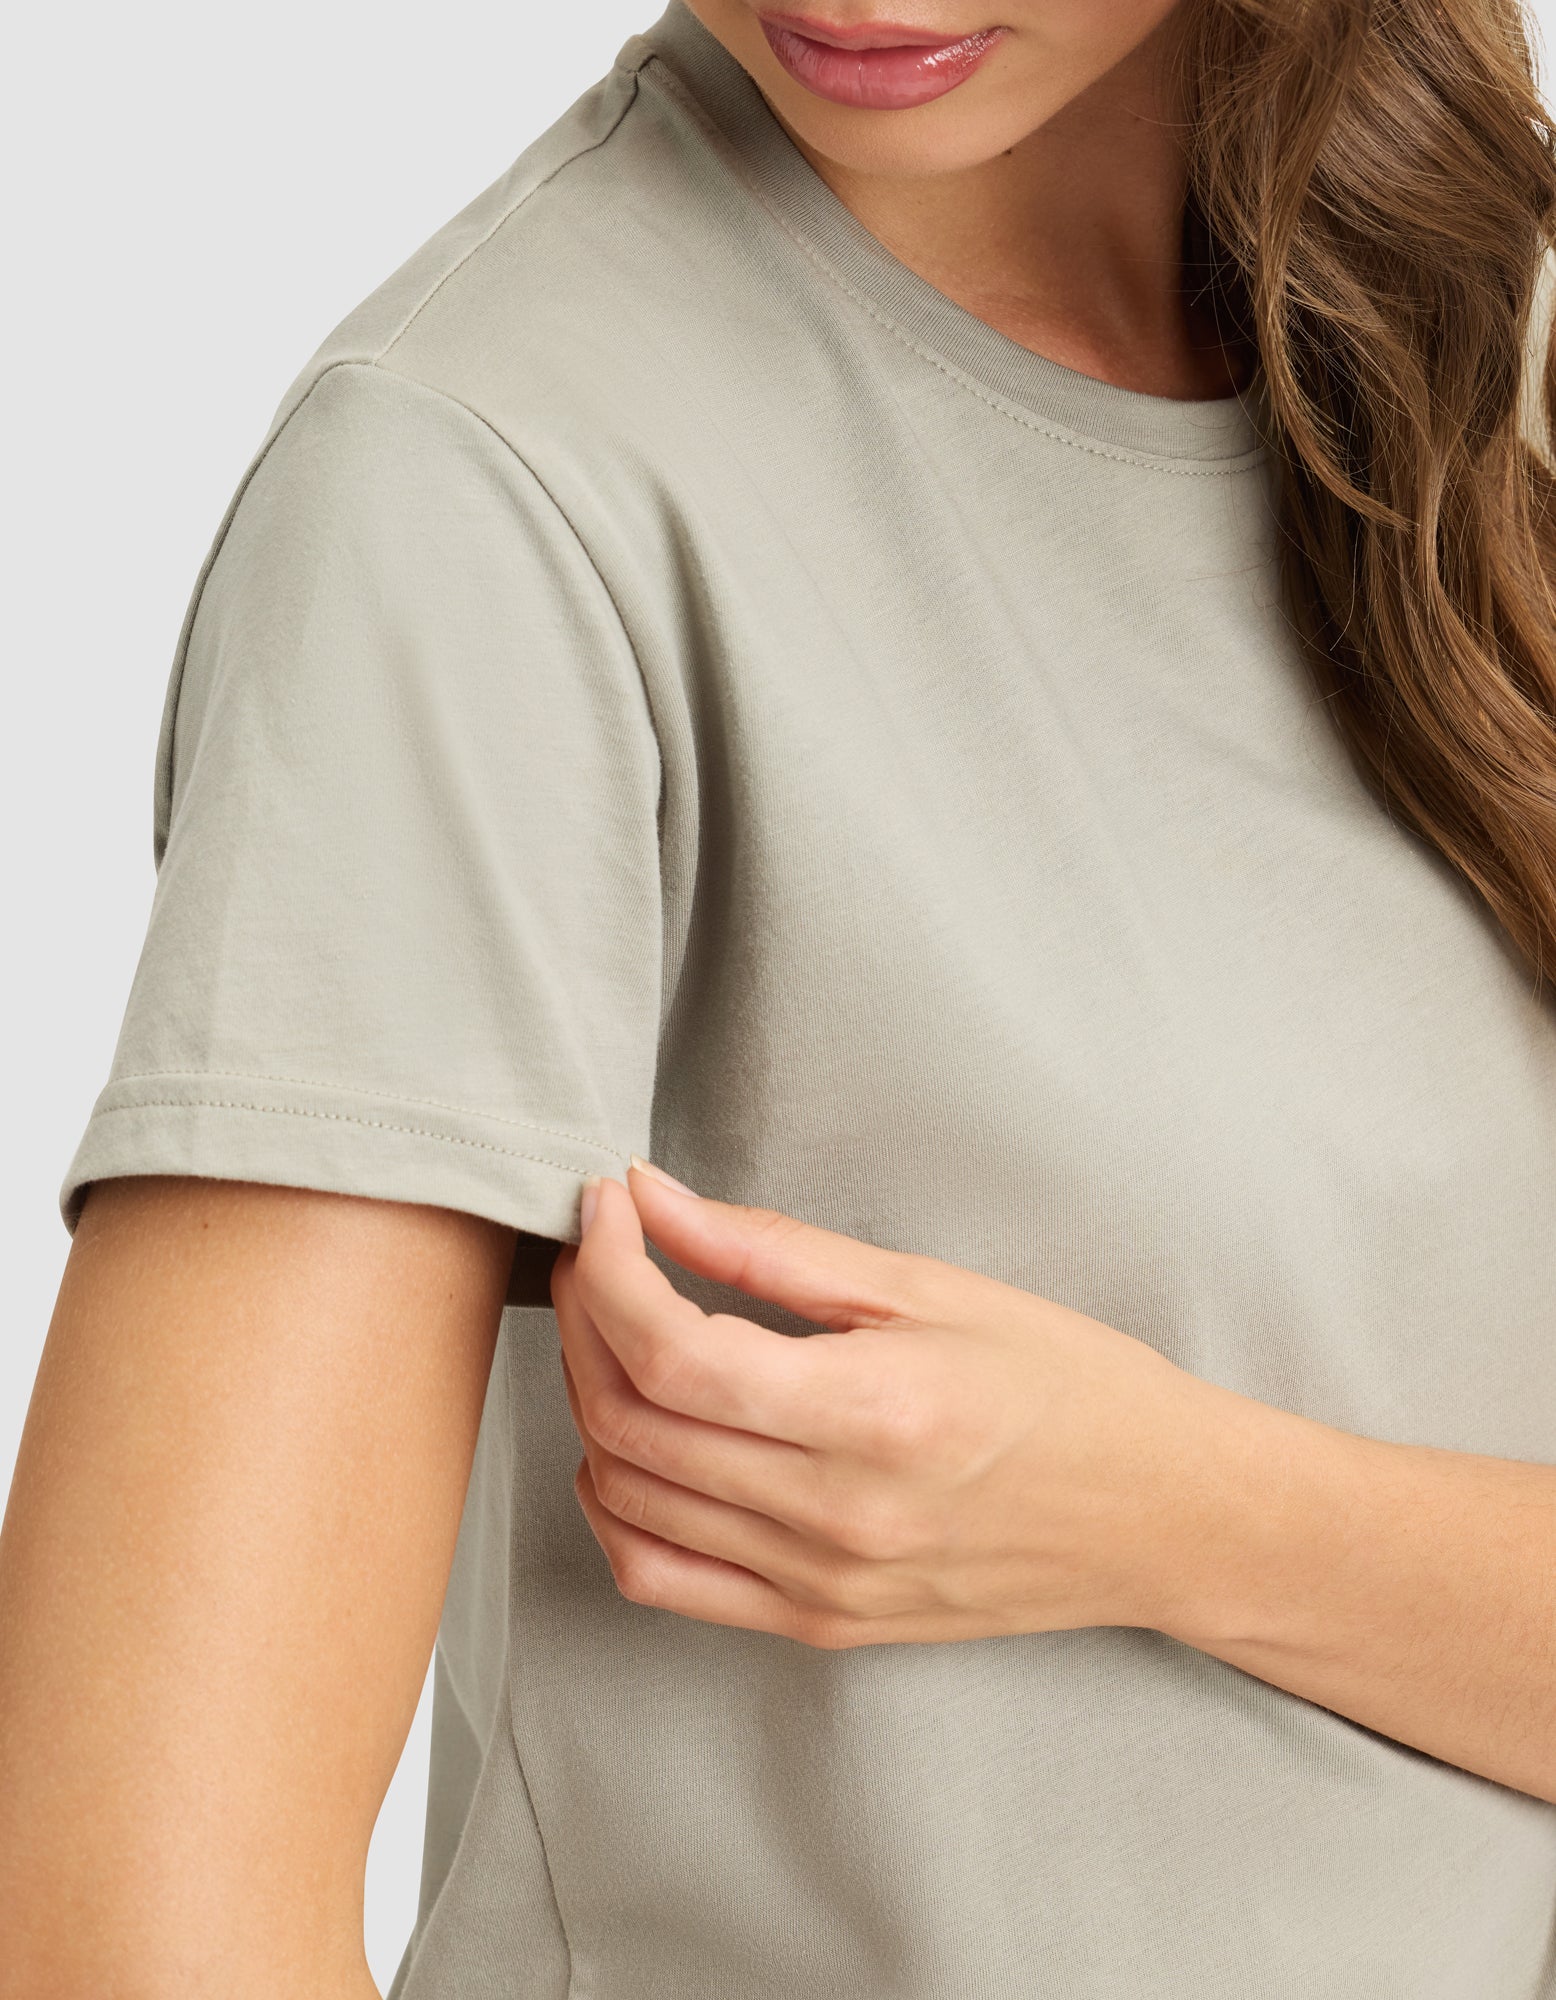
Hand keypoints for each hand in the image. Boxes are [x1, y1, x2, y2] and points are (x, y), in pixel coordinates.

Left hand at [550, 1161, 1243, 1649]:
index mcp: (874, 1416)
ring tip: (617, 1326)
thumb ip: (774, 1247)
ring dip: (591, 1396)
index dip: (610, 1270)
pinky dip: (615, 1503)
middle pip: (631, 1420)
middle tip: (603, 1250)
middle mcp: (837, 1516)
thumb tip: (655, 1198)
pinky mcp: (816, 1624)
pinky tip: (631, 1439)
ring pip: (627, 1495)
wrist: (1160, 1515)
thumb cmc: (1067, 1385)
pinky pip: (658, 1577)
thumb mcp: (930, 1286)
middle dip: (584, 1317)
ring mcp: (821, 1584)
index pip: (673, 1353)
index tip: (607, 1207)